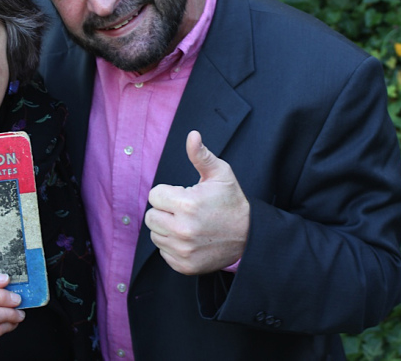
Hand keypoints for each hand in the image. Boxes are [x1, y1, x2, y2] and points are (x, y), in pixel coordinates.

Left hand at [144, 130, 249, 275]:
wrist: (249, 237)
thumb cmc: (232, 202)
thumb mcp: (220, 174)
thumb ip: (201, 155)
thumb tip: (192, 135)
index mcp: (187, 204)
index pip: (154, 195)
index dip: (168, 193)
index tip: (183, 195)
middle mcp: (182, 229)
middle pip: (150, 216)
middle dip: (164, 211)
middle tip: (184, 210)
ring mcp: (183, 250)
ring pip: (155, 235)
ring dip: (167, 228)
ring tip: (187, 224)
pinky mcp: (184, 266)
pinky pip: (163, 253)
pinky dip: (172, 246)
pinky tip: (189, 239)